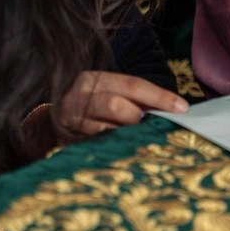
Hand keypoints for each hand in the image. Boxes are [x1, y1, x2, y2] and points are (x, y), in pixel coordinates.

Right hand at [49, 71, 187, 144]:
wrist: (46, 119)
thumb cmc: (90, 105)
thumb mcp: (109, 93)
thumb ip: (136, 99)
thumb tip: (173, 109)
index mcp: (95, 79)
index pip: (133, 84)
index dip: (159, 96)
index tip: (183, 108)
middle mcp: (79, 96)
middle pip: (115, 105)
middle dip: (138, 117)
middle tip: (151, 126)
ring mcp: (70, 120)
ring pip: (104, 129)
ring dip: (127, 135)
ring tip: (140, 139)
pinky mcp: (66, 142)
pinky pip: (95, 146)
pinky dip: (114, 148)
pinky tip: (126, 151)